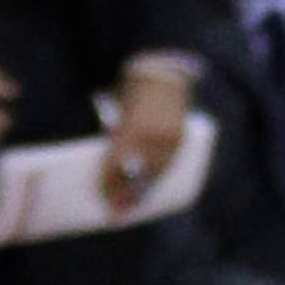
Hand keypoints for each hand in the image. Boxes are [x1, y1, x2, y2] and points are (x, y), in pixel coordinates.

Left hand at [100, 55, 193, 207]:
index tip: (105, 199)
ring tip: (134, 206)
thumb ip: (115, 139)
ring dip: (146, 190)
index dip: (111, 182)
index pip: (119, 162)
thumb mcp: (117, 114)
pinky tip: (153, 189)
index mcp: (132, 126)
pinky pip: (170, 163)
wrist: (161, 73)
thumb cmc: (129, 93)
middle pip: (139, 172)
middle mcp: (153, 132)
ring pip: (157, 171)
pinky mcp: (181, 136)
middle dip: (128, 194)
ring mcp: (170, 135)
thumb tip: (103, 173)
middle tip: (119, 211)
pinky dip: (160, 177)